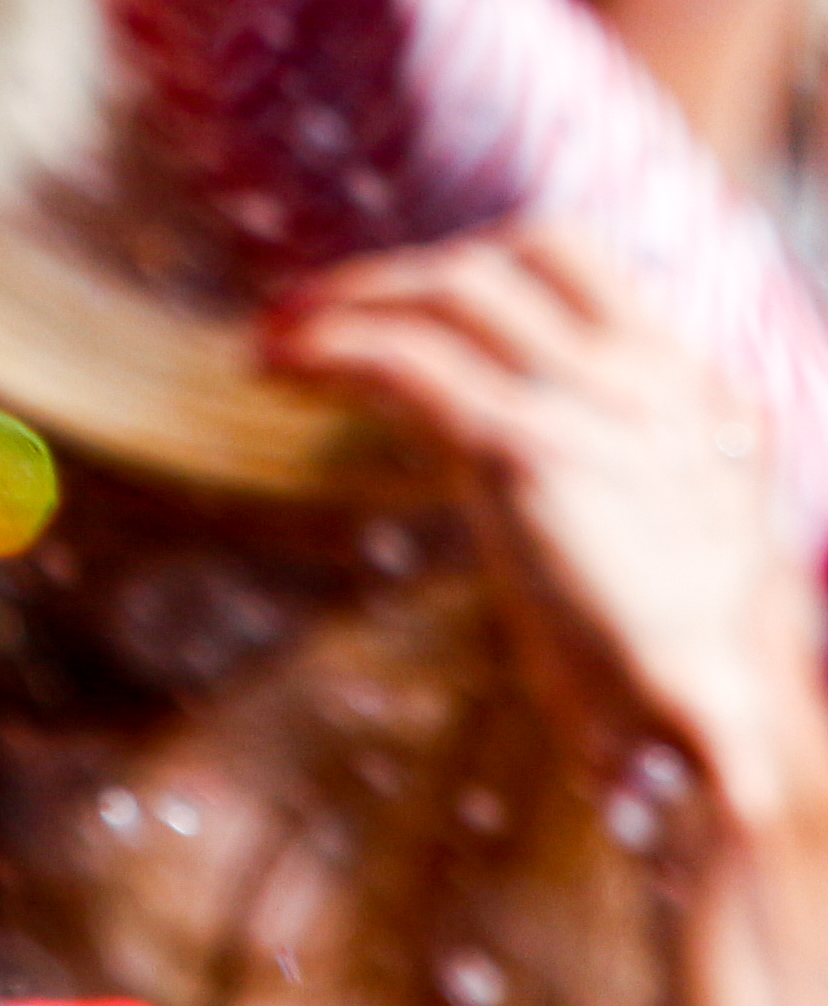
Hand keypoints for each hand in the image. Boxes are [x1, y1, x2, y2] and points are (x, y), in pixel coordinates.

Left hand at [271, 227, 827, 800]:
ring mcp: (595, 409)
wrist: (732, 744)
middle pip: (499, 262)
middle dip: (393, 278)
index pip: (574, 261)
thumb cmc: (696, 672)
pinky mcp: (529, 454)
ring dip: (344, 305)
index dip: (475, 260)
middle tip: (308, 314)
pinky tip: (280, 373)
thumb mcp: (681, 545)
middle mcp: (653, 381)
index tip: (401, 300)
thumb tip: (527, 447)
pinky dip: (330, 351)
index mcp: (698, 394)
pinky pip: (407, 361)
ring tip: (273, 341)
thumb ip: (615, 473)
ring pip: (445, 295)